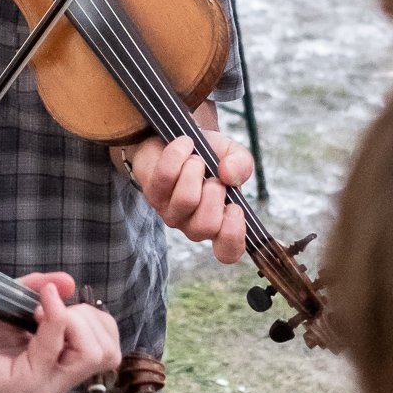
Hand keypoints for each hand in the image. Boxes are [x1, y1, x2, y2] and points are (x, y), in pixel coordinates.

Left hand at [0, 272, 120, 392]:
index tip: (56, 300)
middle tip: (51, 307)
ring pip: (94, 354)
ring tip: (42, 310)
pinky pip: (56, 348)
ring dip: (74, 319)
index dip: (91, 316)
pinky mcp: (24, 383)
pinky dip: (55, 318)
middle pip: (109, 352)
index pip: (107, 345)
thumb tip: (69, 281)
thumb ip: (36, 291)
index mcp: (55, 361)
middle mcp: (54, 378)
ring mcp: (42, 384)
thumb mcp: (6, 302)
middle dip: (88, 317)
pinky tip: (35, 307)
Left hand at [126, 132, 251, 262]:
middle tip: (213, 176)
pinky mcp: (151, 194)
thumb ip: (242, 165)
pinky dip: (178, 154)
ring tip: (196, 159)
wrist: (174, 140)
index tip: (235, 207)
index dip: (233, 235)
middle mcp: (193, 225)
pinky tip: (184, 144)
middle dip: (215, 192)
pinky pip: (166, 176)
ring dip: (195, 170)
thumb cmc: (207, 155)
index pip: (227, 252)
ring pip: (186, 199)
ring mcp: (170, 213)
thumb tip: (229, 176)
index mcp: (220, 224)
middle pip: (206, 225)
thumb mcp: (232, 155)